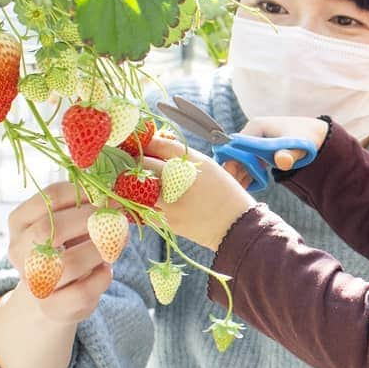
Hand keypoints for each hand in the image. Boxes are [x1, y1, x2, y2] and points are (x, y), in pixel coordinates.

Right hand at [6, 182, 112, 323]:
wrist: (55, 296)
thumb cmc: (65, 249)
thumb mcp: (67, 224)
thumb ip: (84, 208)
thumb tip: (114, 197)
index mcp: (20, 222)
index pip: (48, 198)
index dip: (83, 193)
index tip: (105, 195)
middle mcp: (19, 252)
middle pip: (50, 229)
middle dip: (89, 220)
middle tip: (113, 217)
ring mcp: (33, 282)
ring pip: (69, 263)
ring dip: (100, 250)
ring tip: (115, 243)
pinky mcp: (53, 307)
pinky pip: (83, 291)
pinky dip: (102, 277)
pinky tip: (106, 269)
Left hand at [142, 137, 256, 250]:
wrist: (236, 224)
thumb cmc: (224, 192)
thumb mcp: (208, 166)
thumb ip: (183, 157)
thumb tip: (157, 144)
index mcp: (191, 161)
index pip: (158, 144)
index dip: (145, 143)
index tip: (139, 144)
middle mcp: (179, 178)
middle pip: (144, 163)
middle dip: (136, 161)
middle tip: (132, 162)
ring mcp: (171, 201)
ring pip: (138, 188)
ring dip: (134, 184)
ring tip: (133, 183)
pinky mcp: (168, 220)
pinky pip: (144, 209)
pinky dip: (141, 204)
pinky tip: (144, 201)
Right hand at [221, 116, 328, 189]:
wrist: (317, 137)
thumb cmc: (307, 138)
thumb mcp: (299, 147)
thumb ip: (290, 155)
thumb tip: (282, 161)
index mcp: (256, 127)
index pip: (236, 145)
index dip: (232, 161)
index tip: (231, 178)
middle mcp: (252, 132)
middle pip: (235, 153)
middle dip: (234, 171)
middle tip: (234, 189)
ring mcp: (255, 141)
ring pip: (241, 160)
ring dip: (239, 175)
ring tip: (239, 192)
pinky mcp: (260, 150)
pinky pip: (248, 163)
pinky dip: (247, 174)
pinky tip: (249, 187)